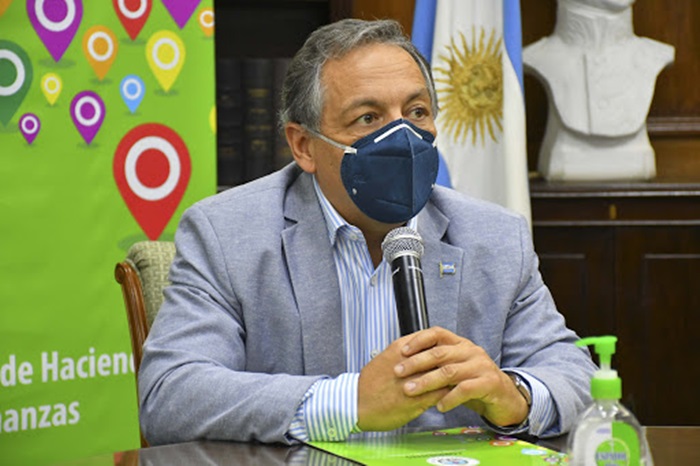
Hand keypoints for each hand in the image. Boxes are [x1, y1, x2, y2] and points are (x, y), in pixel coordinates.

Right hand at [356, 333, 449, 431]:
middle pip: (441, 356)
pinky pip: (440, 394)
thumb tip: (420, 350)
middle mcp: (408, 363)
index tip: (449, 351)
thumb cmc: (370, 383)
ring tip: (456, 380)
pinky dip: (449, 394)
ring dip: (452, 377)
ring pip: (443, 375)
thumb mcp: (386, 357)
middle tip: (458, 364)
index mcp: (400, 349)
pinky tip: (450, 394)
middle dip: (451, 360)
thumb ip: (404, 352)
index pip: (432, 340)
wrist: (356, 403)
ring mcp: (413, 382)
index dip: (444, 346)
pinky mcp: (416, 400)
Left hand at [393, 327, 528, 427]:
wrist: (504, 398)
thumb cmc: (473, 383)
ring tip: (410, 390)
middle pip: (439, 353)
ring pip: (449, 371)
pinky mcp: (489, 383)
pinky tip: (439, 406)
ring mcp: (481, 366)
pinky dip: (450, 398)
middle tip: (398, 372)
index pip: (437, 333)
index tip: (401, 350)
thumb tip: (404, 364)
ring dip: (427, 382)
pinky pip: (465, 389)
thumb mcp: (454, 370)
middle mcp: (471, 351)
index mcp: (460, 344)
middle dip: (415, 363)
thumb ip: (436, 365)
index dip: (418, 340)